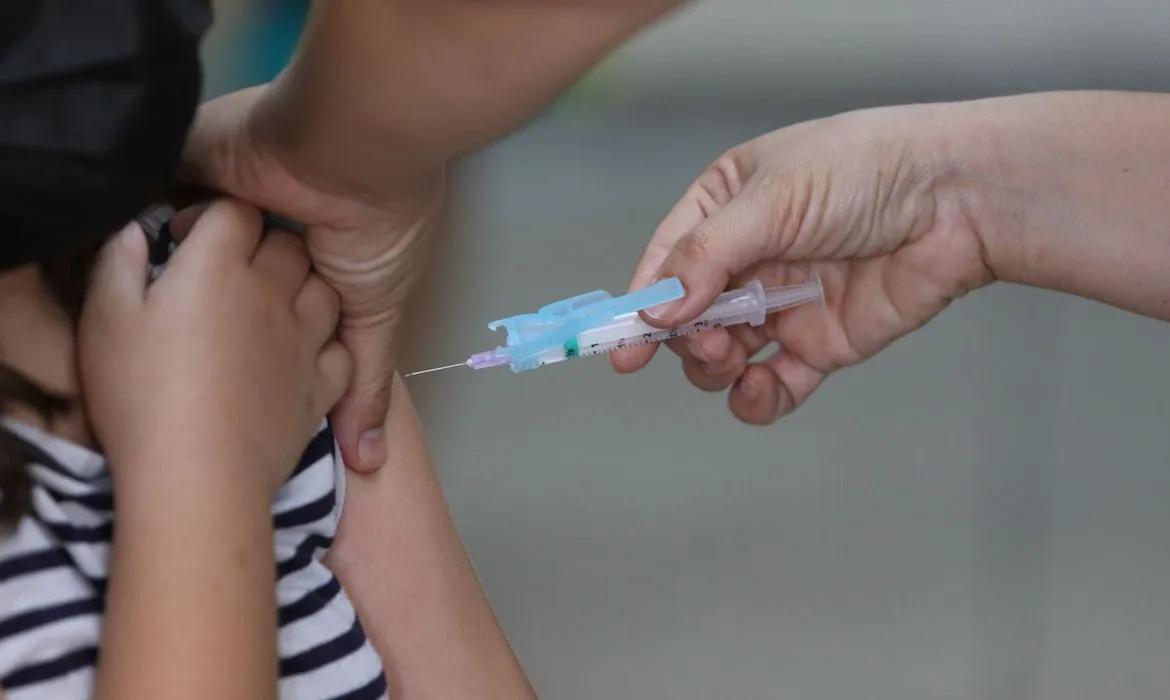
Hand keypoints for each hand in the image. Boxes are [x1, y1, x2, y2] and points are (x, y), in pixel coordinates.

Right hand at [79, 200, 351, 494]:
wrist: (197, 476)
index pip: (236, 212)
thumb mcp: (105, 320)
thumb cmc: (140, 395)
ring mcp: (306, 340)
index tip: (191, 239)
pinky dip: (328, 345)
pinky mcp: (324, 386)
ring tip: (275, 307)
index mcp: (218, 266)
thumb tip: (135, 228)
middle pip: (289, 244)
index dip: (216, 216)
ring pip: (325, 290)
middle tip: (235, 272)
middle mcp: (273, 292)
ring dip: (305, 288)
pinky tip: (303, 356)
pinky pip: (342, 349)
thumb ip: (119, 262)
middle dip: (266, 245)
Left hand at [180, 86, 442, 472]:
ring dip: (170, 263)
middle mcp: (273, 228)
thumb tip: (371, 466)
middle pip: (221, 277)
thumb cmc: (375, 239)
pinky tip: (135, 252)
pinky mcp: (196, 165)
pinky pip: (154, 194)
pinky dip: (144, 219)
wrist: (354, 154)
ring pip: (185, 238)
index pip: (266, 308)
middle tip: (178, 351)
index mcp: (312, 261)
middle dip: (203, 308)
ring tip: (148, 308)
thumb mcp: (375, 320)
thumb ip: (364, 386)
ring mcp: (234, 195)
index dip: (244, 341)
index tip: (222, 383)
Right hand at [612, 104, 992, 423]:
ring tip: (734, 358)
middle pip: (688, 317)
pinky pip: (777, 385)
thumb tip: (658, 313)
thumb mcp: (773, 198)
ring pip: (723, 356)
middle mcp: (748, 259)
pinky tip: (759, 390)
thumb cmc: (863, 171)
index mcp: (725, 208)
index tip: (623, 346)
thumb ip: (709, 255)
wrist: (958, 199)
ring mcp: (782, 305)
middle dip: (686, 337)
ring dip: (715, 366)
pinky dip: (759, 399)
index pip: (667, 261)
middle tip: (707, 341)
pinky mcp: (821, 344)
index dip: (642, 303)